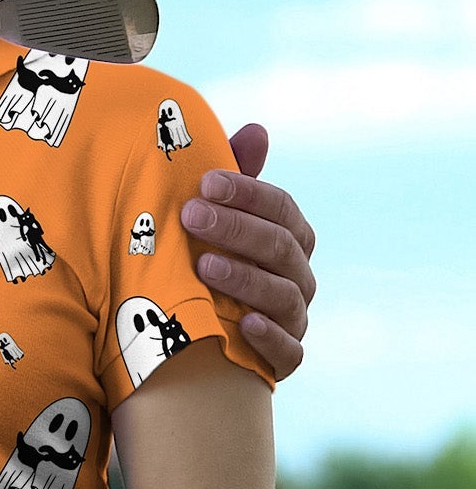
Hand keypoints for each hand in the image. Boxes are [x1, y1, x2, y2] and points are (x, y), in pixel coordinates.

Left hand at [179, 123, 315, 379]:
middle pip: (281, 248)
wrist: (193, 333)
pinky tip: (243, 323)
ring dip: (245, 279)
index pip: (282, 208)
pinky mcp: (283, 359)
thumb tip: (256, 129)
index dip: (247, 193)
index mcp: (288, 237)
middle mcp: (298, 276)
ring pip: (284, 296)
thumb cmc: (205, 258)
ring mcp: (293, 318)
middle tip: (190, 216)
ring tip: (204, 266)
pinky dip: (270, 338)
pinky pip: (289, 352)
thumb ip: (235, 177)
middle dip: (236, 229)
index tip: (204, 182)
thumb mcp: (214, 218)